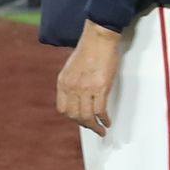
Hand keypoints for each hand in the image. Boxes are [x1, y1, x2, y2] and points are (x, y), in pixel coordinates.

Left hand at [57, 21, 121, 135]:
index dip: (71, 117)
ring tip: (101, 130)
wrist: (99, 39)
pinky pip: (100, 111)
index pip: (63, 109)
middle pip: (74, 116)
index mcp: (63, 82)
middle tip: (92, 127)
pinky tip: (107, 121)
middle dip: (84, 124)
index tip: (79, 120)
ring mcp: (85, 88)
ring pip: (87, 116)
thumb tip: (77, 98)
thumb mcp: (71, 69)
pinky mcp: (100, 88)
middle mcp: (72, 87)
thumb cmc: (89, 50)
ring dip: (94, 126)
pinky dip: (104, 120)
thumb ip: (72, 83)